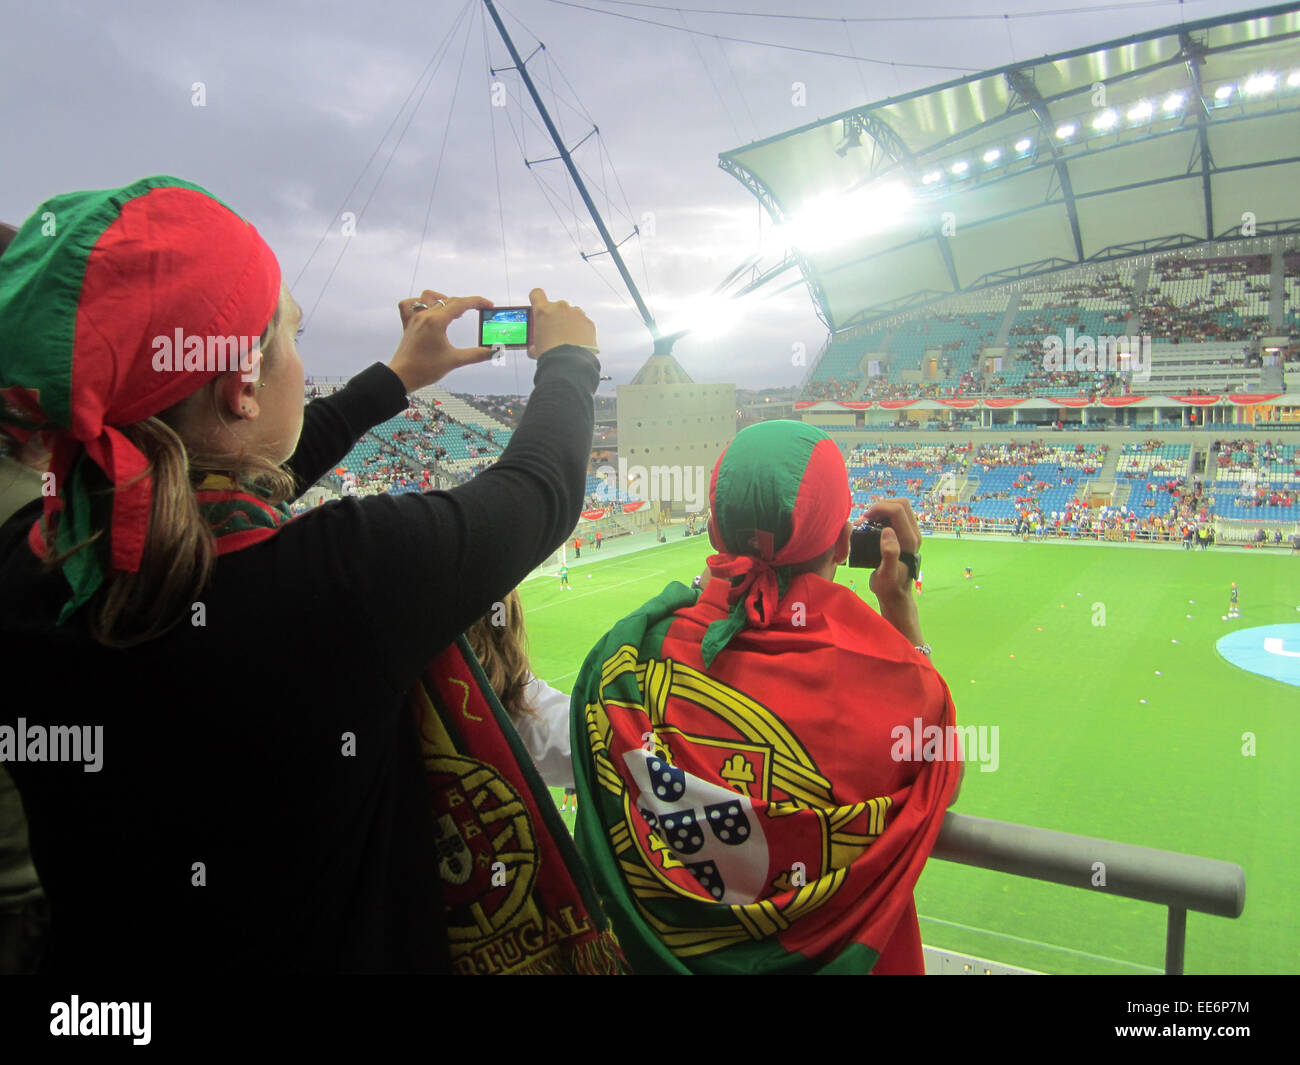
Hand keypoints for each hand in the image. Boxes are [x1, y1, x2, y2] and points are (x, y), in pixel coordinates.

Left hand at [387, 290, 493, 392]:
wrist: (402, 376)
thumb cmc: (425, 369)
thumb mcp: (454, 361)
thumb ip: (476, 355)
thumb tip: (494, 351)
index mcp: (436, 321)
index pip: (460, 304)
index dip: (477, 302)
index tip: (489, 305)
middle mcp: (424, 315)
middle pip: (448, 300)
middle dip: (466, 303)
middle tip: (478, 310)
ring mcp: (414, 318)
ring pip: (428, 297)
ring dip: (442, 299)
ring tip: (452, 311)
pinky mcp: (408, 324)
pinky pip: (409, 305)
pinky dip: (419, 303)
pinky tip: (427, 310)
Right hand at [528, 287, 596, 359]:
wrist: (569, 364)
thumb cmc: (550, 355)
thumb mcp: (536, 348)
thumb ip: (535, 342)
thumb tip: (534, 348)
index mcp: (543, 311)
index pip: (537, 294)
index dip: (537, 300)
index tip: (539, 307)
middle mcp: (560, 308)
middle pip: (556, 307)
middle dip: (556, 317)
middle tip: (555, 333)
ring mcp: (576, 313)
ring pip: (571, 314)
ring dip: (570, 323)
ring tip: (568, 340)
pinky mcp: (588, 322)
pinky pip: (583, 324)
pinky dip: (581, 331)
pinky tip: (578, 343)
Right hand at [863, 498, 923, 644]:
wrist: (896, 594)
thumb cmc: (888, 586)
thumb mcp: (886, 574)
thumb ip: (889, 553)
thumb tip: (888, 531)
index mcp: (910, 541)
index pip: (898, 511)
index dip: (879, 508)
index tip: (864, 519)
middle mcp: (914, 534)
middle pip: (902, 504)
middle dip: (881, 505)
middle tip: (865, 518)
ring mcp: (911, 534)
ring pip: (900, 508)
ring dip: (882, 509)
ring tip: (867, 521)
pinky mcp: (906, 535)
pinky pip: (897, 515)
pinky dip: (883, 514)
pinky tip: (872, 525)